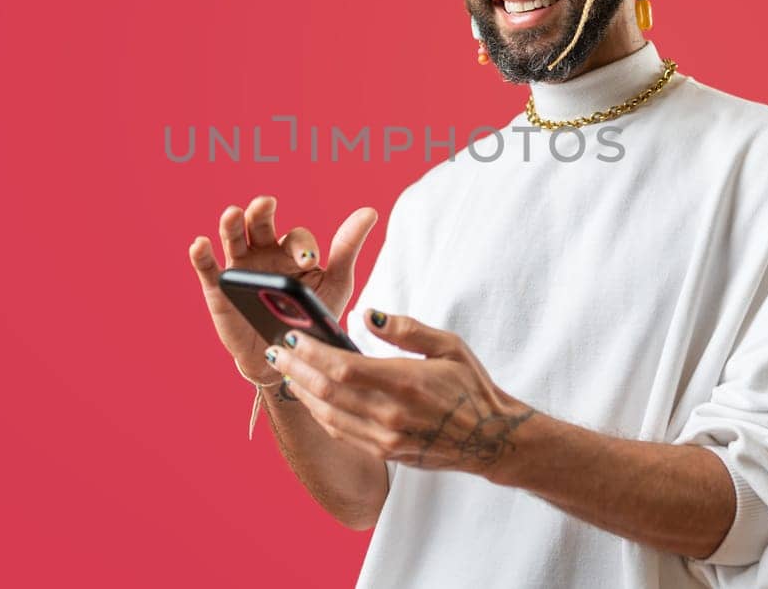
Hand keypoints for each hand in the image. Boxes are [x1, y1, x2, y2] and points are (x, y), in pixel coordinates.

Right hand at [188, 195, 378, 383]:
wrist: (286, 359)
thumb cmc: (311, 317)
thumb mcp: (335, 284)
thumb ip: (347, 249)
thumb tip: (369, 211)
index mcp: (291, 251)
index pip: (296, 237)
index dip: (302, 246)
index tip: (308, 261)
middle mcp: (264, 252)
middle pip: (259, 222)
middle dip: (262, 210)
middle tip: (267, 205)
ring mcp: (239, 268)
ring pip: (232, 237)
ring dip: (231, 223)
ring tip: (233, 214)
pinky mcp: (218, 288)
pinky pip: (207, 267)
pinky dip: (201, 254)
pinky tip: (201, 244)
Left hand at [264, 311, 536, 475]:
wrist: (491, 438)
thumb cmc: (471, 386)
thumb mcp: (448, 345)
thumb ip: (405, 328)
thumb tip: (365, 315)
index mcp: (406, 382)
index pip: (343, 367)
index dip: (311, 352)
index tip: (292, 336)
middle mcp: (391, 414)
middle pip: (327, 392)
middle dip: (296, 370)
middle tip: (277, 352)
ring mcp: (386, 438)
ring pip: (329, 415)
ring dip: (303, 393)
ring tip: (287, 372)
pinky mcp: (386, 452)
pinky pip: (342, 433)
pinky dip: (321, 414)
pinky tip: (311, 398)